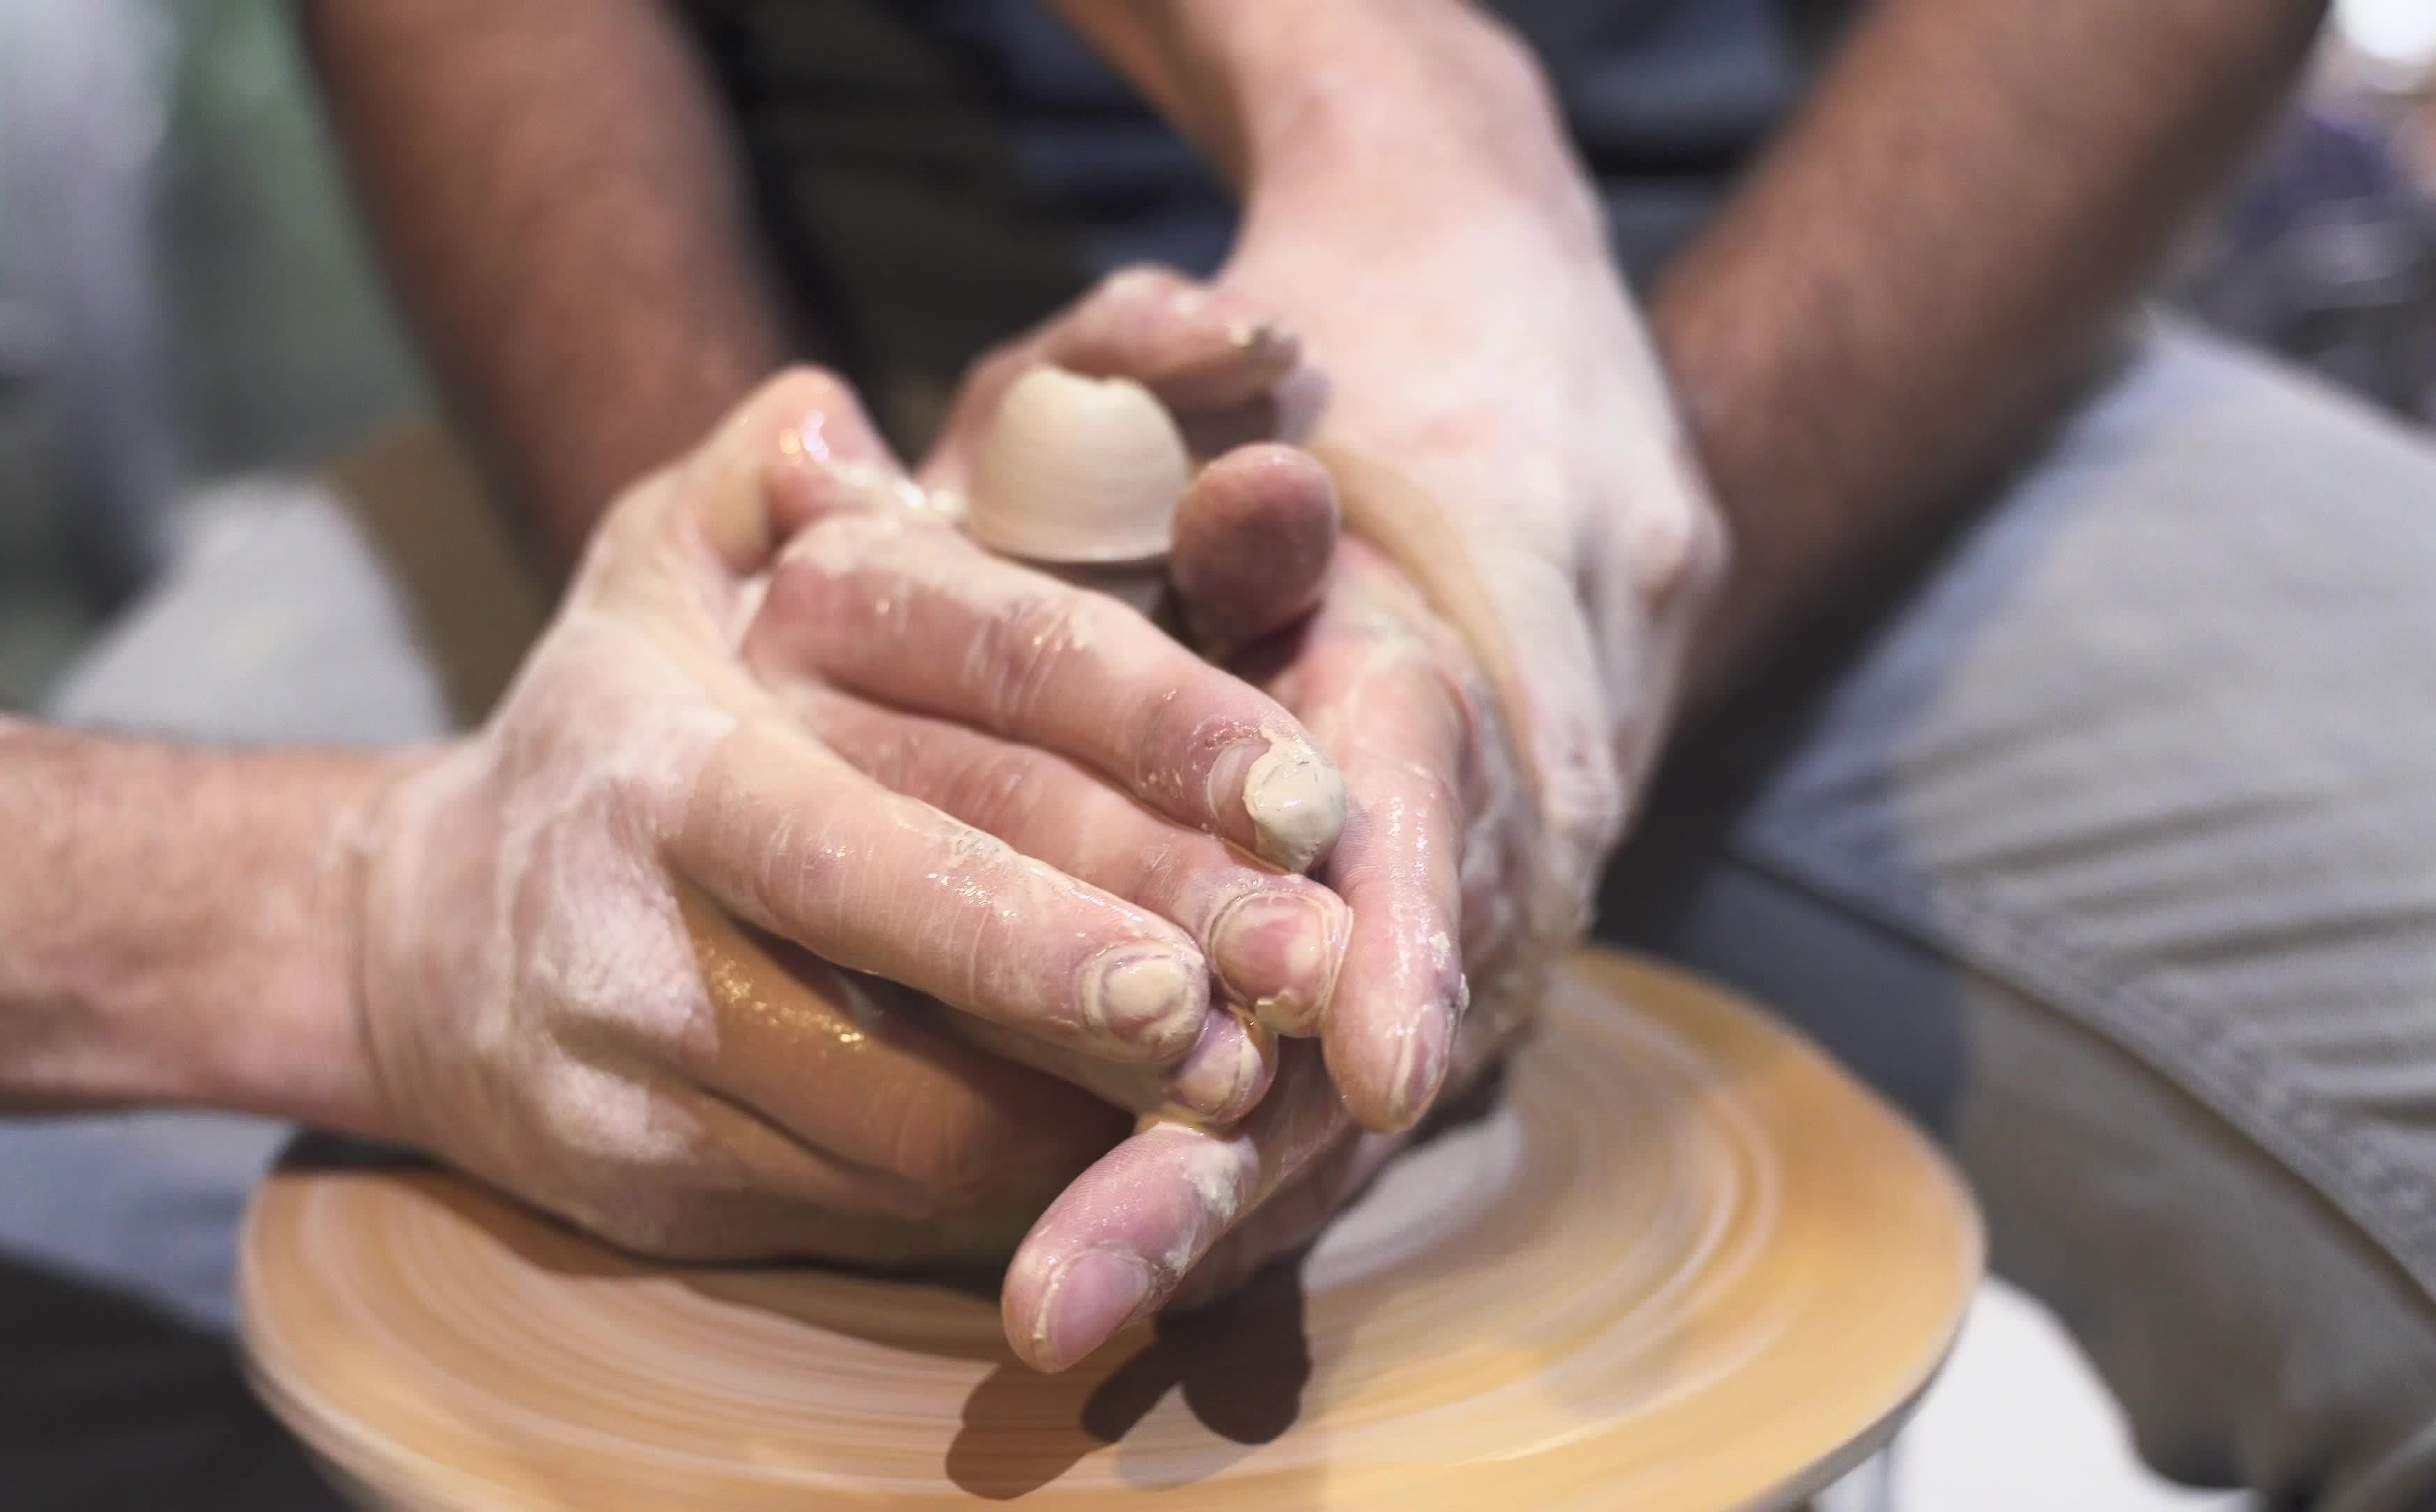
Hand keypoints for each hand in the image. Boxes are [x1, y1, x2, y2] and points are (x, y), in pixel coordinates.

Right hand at [345, 371, 1350, 1263]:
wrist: (415, 956)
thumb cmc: (607, 737)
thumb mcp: (650, 572)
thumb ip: (749, 477)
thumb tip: (833, 419)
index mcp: (664, 739)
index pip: (911, 748)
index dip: (1116, 773)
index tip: (1292, 806)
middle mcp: (635, 895)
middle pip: (918, 939)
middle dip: (1128, 961)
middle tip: (1309, 971)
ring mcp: (633, 1056)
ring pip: (912, 1106)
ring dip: (1097, 1091)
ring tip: (1251, 1063)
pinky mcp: (650, 1183)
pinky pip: (873, 1199)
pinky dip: (1013, 1173)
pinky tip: (1121, 1138)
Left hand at [992, 86, 1733, 1356]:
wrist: (1505, 387)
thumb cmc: (1324, 383)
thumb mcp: (1241, 398)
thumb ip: (1218, 451)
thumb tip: (1252, 497)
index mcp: (1438, 669)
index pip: (1431, 811)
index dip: (1395, 940)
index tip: (1348, 1071)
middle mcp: (1481, 814)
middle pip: (1370, 1014)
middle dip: (1226, 1169)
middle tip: (1068, 1300)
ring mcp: (1467, 908)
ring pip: (1355, 1088)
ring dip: (1216, 1213)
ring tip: (1062, 1327)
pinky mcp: (1424, 965)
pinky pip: (1340, 1091)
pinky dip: (1242, 1178)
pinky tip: (1128, 1283)